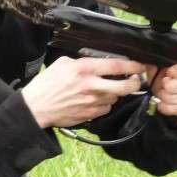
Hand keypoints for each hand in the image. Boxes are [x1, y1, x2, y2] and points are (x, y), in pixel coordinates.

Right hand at [21, 55, 145, 128]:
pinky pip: (106, 108)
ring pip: (116, 98)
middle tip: (136, 79)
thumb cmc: (47, 84)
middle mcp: (91, 86)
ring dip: (116, 93)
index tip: (140, 65)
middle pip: (124, 86)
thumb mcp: (62, 63)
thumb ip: (82, 61)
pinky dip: (105, 104)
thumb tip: (97, 62)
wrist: (36, 107)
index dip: (132, 65)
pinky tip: (97, 100)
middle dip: (135, 82)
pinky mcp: (90, 115)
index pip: (116, 66)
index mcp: (84, 69)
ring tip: (108, 88)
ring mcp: (92, 102)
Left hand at [143, 57, 176, 125]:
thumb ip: (157, 63)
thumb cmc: (166, 77)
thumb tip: (152, 62)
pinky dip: (172, 109)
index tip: (168, 74)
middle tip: (162, 88)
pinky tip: (163, 106)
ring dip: (169, 99)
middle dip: (170, 88)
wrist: (171, 95)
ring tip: (160, 97)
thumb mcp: (159, 67)